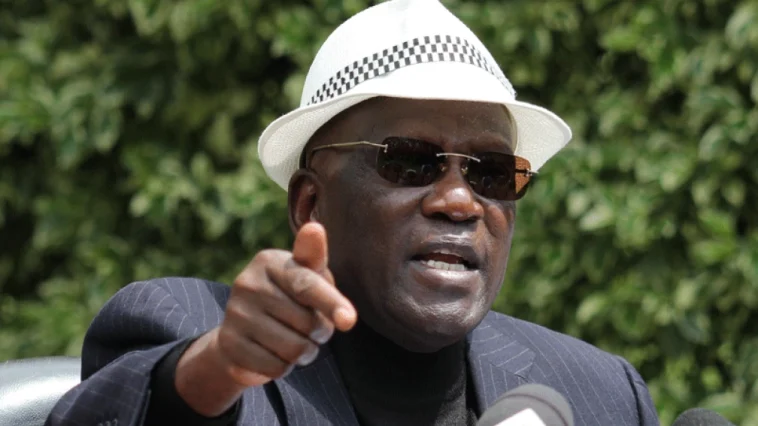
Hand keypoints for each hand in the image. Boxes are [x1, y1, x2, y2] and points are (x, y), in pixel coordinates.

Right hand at [174, 222, 356, 416]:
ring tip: (297, 340)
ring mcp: (235, 314)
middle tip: (312, 326)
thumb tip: (315, 228)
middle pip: (306, 323)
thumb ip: (314, 256)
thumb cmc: (290, 295)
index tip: (349, 320)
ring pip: (294, 349)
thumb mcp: (306, 273)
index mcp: (269, 261)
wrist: (244, 330)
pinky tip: (276, 353)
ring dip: (306, 352)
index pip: (306, 285)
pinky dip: (285, 366)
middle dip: (320, 332)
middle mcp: (247, 283)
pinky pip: (276, 367)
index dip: (331, 303)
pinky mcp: (229, 344)